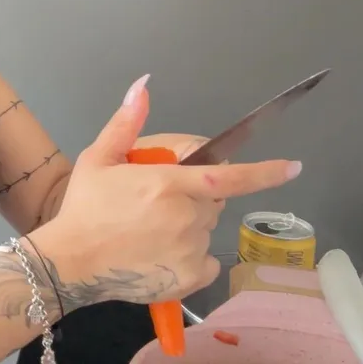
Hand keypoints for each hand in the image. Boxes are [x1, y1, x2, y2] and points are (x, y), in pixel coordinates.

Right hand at [32, 75, 300, 311]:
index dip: (264, 171)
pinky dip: (192, 257)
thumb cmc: (83, 209)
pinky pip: (206, 261)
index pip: (228, 175)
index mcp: (168, 183)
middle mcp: (186, 216)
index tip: (293, 167)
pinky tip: (161, 253)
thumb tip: (143, 85)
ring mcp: (190, 249)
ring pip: (206, 229)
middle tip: (155, 200)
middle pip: (212, 200)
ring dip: (189, 224)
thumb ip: (126, 123)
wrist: (69, 264)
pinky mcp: (189, 278)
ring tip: (150, 230)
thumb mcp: (99, 159)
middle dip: (194, 195)